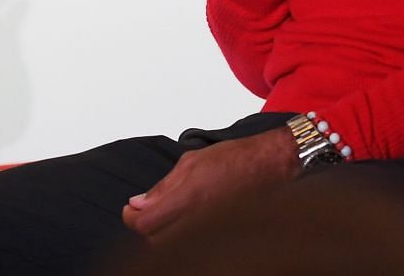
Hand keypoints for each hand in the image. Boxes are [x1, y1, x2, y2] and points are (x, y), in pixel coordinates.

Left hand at [122, 129, 300, 240]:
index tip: (130, 210)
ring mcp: (213, 230)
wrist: (272, 166)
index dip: (131, 218)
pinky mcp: (222, 235)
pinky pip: (194, 241)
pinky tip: (184, 219)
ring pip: (173, 244)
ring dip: (163, 231)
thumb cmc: (236, 159)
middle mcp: (200, 220)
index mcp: (189, 198)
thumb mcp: (191, 162)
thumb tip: (139, 202)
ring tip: (165, 213)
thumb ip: (163, 187)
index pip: (145, 224)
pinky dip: (181, 233)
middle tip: (145, 212)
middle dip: (146, 225)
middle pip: (155, 239)